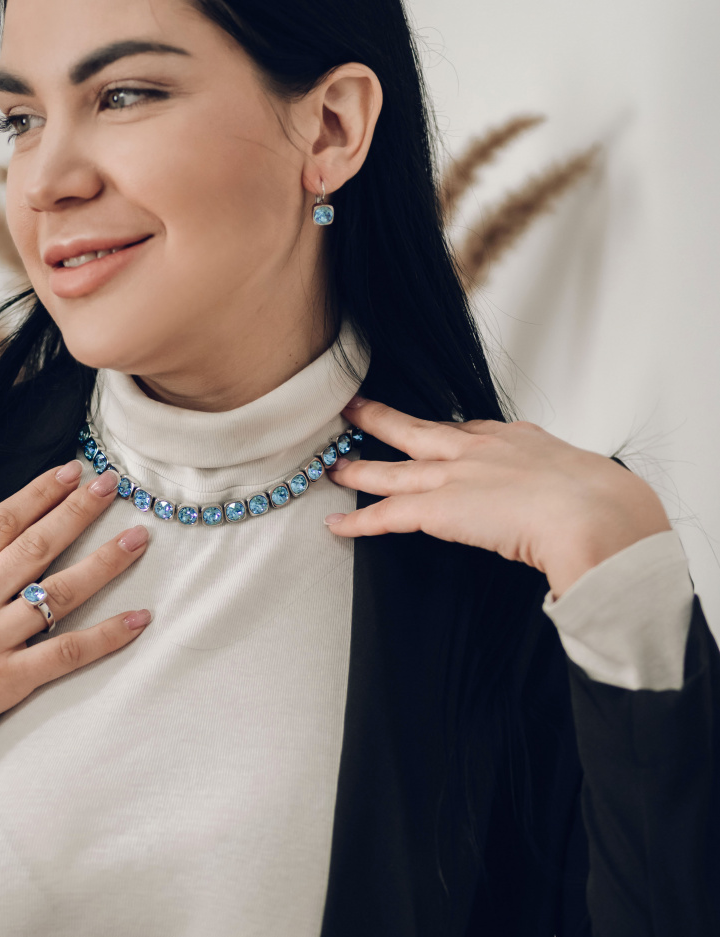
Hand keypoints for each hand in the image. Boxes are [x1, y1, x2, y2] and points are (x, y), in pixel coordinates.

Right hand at [0, 461, 149, 882]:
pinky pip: (65, 655)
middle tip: (114, 485)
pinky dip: (105, 637)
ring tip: (140, 537)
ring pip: (59, 592)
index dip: (39, 492)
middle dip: (79, 511)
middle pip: (38, 545)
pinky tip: (138, 619)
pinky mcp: (4, 682)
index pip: (1, 522)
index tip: (70, 470)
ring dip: (104, 563)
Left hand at [325, 398, 670, 597]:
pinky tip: (336, 528)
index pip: (470, 431)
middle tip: (354, 408)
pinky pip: (387, 516)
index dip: (445, 433)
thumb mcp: (589, 482)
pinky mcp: (439, 509)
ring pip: (393, 469)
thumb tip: (590, 506)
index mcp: (518, 440)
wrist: (593, 513)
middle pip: (420, 430)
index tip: (429, 430)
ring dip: (359, 469)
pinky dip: (359, 524)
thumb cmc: (604, 504)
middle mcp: (480, 450)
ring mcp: (456, 476)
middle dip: (383, 419)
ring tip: (331, 465)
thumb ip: (571, 489)